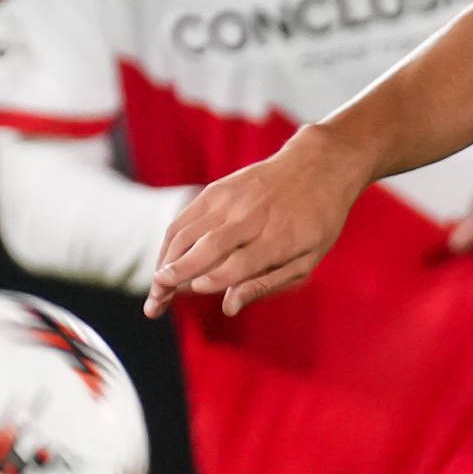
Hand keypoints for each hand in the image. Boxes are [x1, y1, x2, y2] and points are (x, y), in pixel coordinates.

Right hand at [144, 132, 370, 318]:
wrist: (316, 166)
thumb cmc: (315, 222)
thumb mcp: (307, 260)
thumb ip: (266, 283)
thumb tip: (228, 307)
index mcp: (280, 238)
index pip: (240, 262)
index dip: (215, 278)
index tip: (193, 291)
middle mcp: (251, 217)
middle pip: (207, 247)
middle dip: (177, 275)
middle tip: (156, 301)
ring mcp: (230, 200)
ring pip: (187, 232)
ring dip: (165, 263)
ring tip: (156, 291)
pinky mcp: (216, 190)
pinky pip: (184, 219)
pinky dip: (169, 244)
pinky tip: (164, 265)